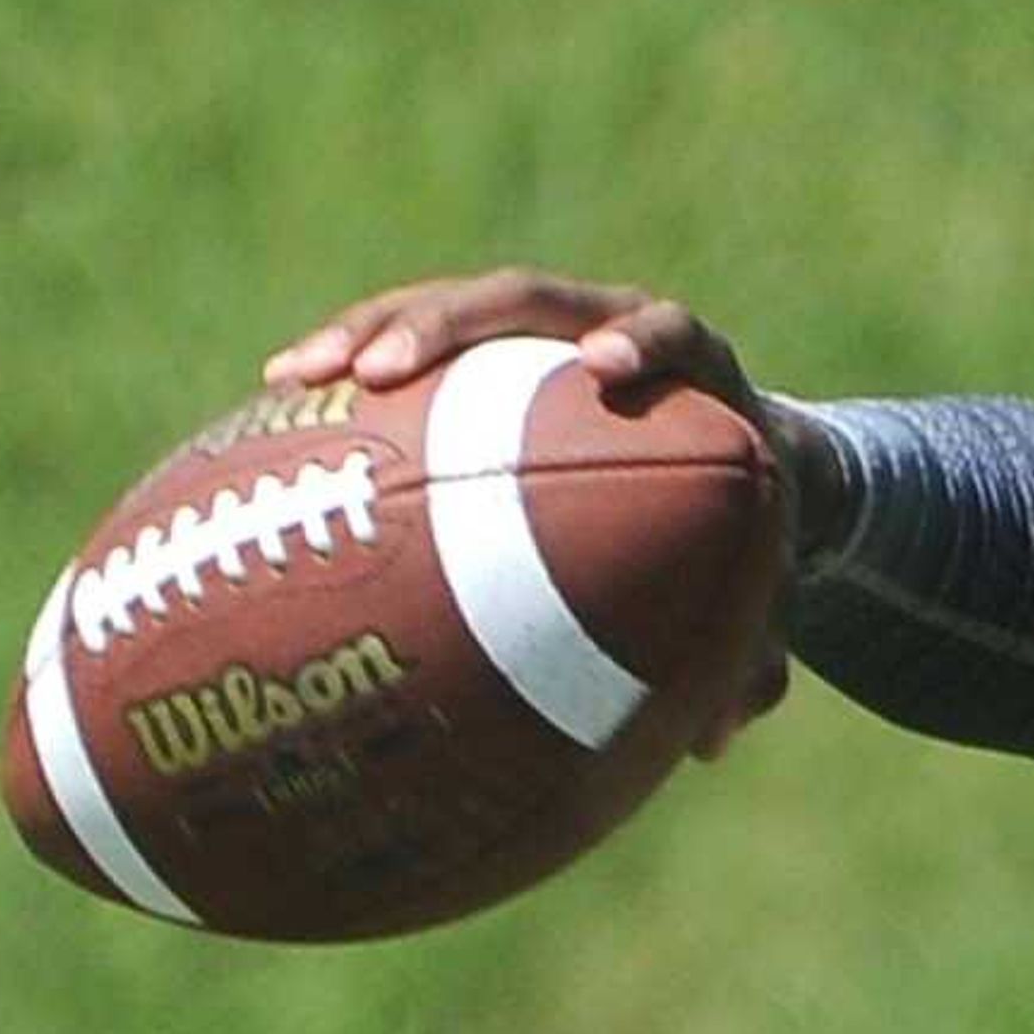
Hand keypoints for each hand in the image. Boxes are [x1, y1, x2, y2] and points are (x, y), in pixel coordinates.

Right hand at [262, 269, 798, 757]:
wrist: (711, 464)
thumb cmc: (731, 529)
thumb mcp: (752, 585)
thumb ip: (749, 651)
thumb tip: (721, 732)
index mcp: (691, 369)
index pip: (669, 334)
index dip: (639, 341)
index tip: (600, 366)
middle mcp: (608, 329)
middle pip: (529, 301)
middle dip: (454, 324)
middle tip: (387, 370)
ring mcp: (538, 333)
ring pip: (449, 309)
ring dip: (373, 332)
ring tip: (300, 374)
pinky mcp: (484, 349)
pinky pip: (412, 340)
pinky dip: (352, 360)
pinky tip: (281, 396)